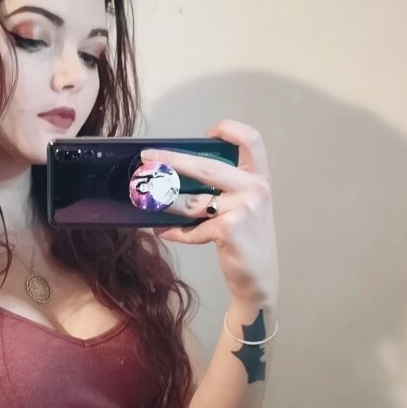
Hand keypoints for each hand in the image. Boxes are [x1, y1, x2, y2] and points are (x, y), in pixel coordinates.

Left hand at [140, 120, 278, 305]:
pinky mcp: (230, 228)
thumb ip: (224, 188)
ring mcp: (244, 208)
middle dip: (172, 160)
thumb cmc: (245, 241)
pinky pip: (193, 228)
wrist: (258, 278)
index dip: (229, 130)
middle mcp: (255, 188)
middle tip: (147, 158)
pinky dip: (176, 232)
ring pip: (193, 201)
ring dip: (166, 203)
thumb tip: (179, 174)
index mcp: (259, 177)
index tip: (207, 133)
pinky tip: (163, 232)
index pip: (251, 140)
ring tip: (149, 202)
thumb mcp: (244, 207)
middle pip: (207, 166)